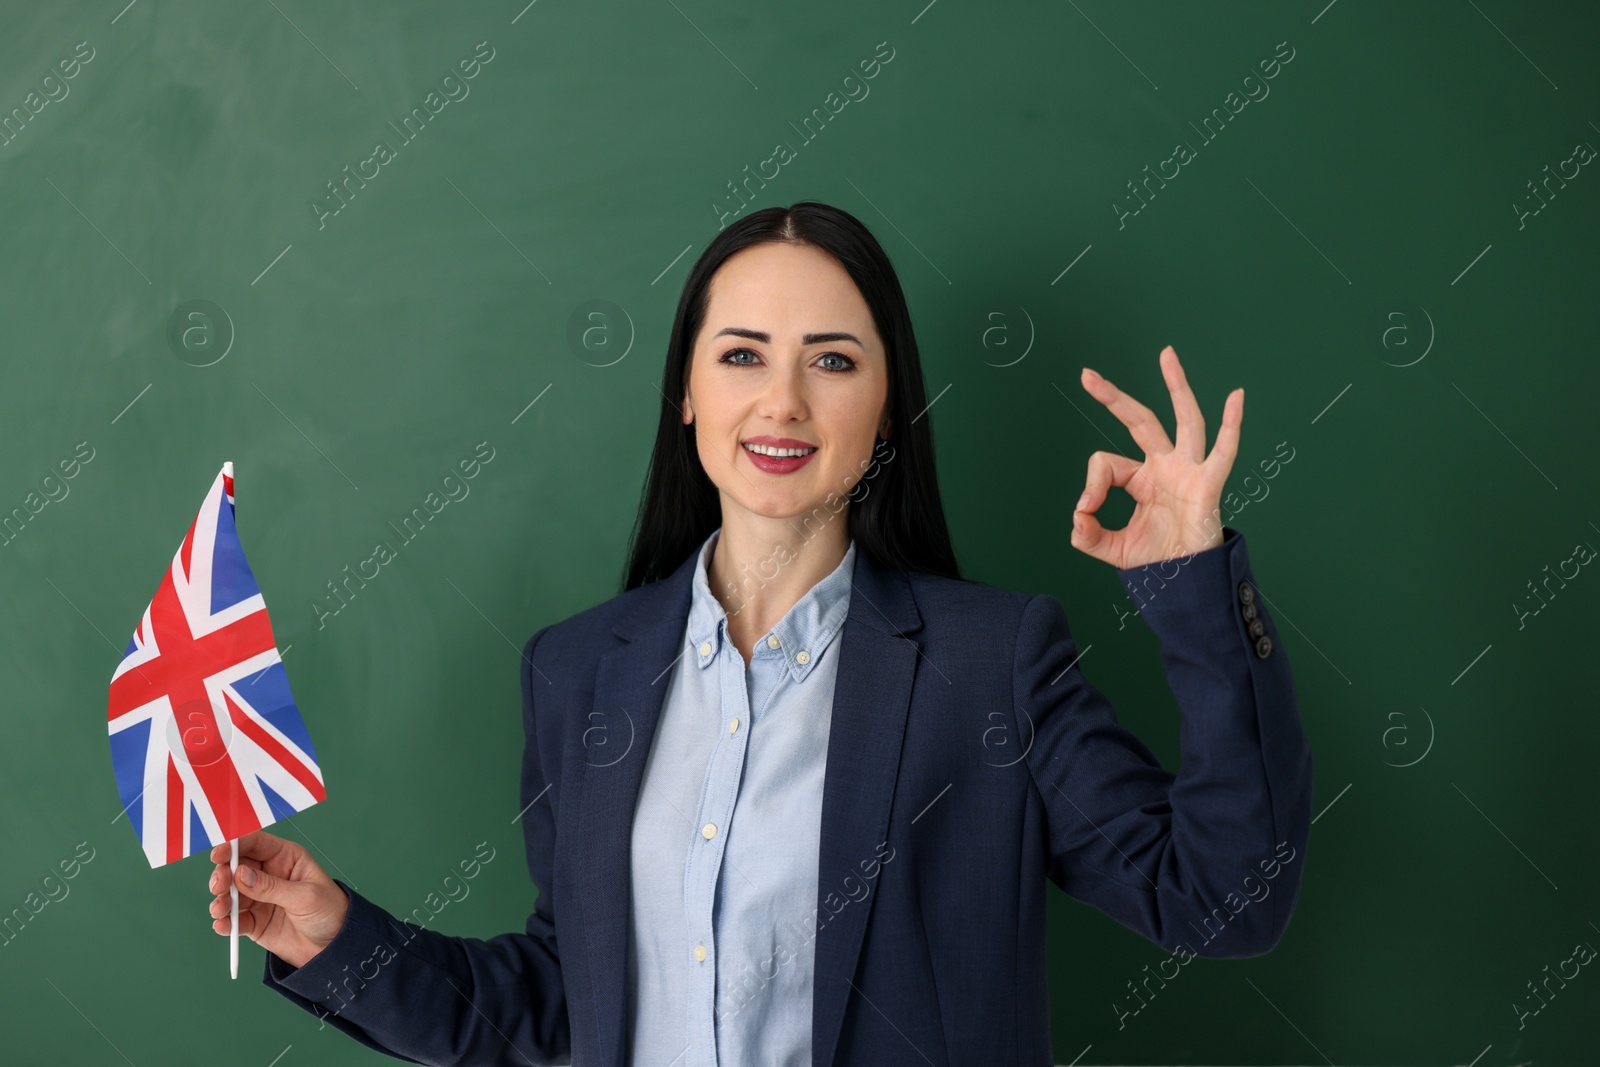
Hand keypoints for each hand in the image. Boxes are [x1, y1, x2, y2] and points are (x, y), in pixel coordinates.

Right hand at [207, 830, 348, 969]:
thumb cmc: (329, 911)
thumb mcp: (305, 896)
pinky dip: (224, 922)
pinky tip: (222, 925)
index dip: (234, 846)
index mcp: (285, 858)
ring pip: (230, 893)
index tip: (218, 855)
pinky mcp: (254, 921)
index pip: (255, 844)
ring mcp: (259, 898)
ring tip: (221, 909)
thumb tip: (239, 874)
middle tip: (219, 886)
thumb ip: (272, 886)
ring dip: (221, 899)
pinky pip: (233, 919)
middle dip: (223, 875)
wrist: (333, 948)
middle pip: (236, 867)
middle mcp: (268, 874)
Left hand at [1071, 345, 1242, 568]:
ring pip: (1185, 420)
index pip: (1107, 463)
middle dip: (1114, 398)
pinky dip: (1232, 424)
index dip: (1092, 483)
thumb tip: (1078, 513)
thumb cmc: (1156, 562)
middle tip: (1087, 375)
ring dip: (1176, 387)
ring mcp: (1188, 471)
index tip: (1087, 509)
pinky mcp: (1209, 484)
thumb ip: (1087, 534)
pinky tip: (1236, 397)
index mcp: (1141, 479)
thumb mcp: (1110, 549)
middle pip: (1140, 421)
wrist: (1184, 584)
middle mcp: (1165, 467)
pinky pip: (1223, 451)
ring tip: (1166, 354)